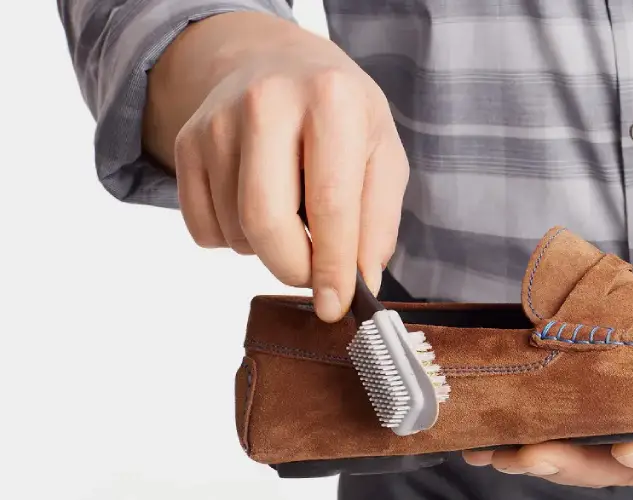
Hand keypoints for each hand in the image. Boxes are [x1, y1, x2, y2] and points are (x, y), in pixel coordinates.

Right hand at [145, 12, 408, 321]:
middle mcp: (267, 102)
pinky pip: (204, 227)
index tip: (335, 305)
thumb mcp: (383, 152)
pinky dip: (234, 238)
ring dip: (268, 249)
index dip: (332, 267)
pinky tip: (258, 203)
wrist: (275, 62)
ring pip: (235, 230)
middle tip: (314, 276)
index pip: (330, 204)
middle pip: (266, 221)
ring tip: (293, 213)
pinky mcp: (186, 143)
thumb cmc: (340, 113)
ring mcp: (217, 121)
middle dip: (293, 268)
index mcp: (331, 100)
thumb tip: (360, 280)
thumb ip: (378, 219)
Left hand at [461, 260, 632, 486]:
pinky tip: (496, 440)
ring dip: (543, 460)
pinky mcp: (613, 431)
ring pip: (592, 464)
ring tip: (496, 453)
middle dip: (575, 466)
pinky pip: (576, 443)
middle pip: (626, 471)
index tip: (624, 450)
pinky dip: (537, 441)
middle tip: (531, 456)